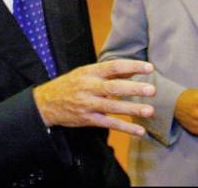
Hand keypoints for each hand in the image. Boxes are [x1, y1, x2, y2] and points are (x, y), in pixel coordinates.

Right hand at [33, 59, 155, 135]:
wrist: (46, 103)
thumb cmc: (71, 84)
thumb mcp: (87, 73)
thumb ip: (110, 72)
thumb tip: (134, 69)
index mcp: (90, 72)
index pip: (113, 67)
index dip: (132, 66)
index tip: (149, 67)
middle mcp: (89, 87)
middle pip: (113, 87)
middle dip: (133, 88)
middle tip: (152, 89)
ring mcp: (88, 104)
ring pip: (112, 107)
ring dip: (132, 109)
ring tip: (149, 110)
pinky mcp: (88, 120)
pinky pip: (109, 124)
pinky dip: (125, 128)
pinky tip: (139, 131)